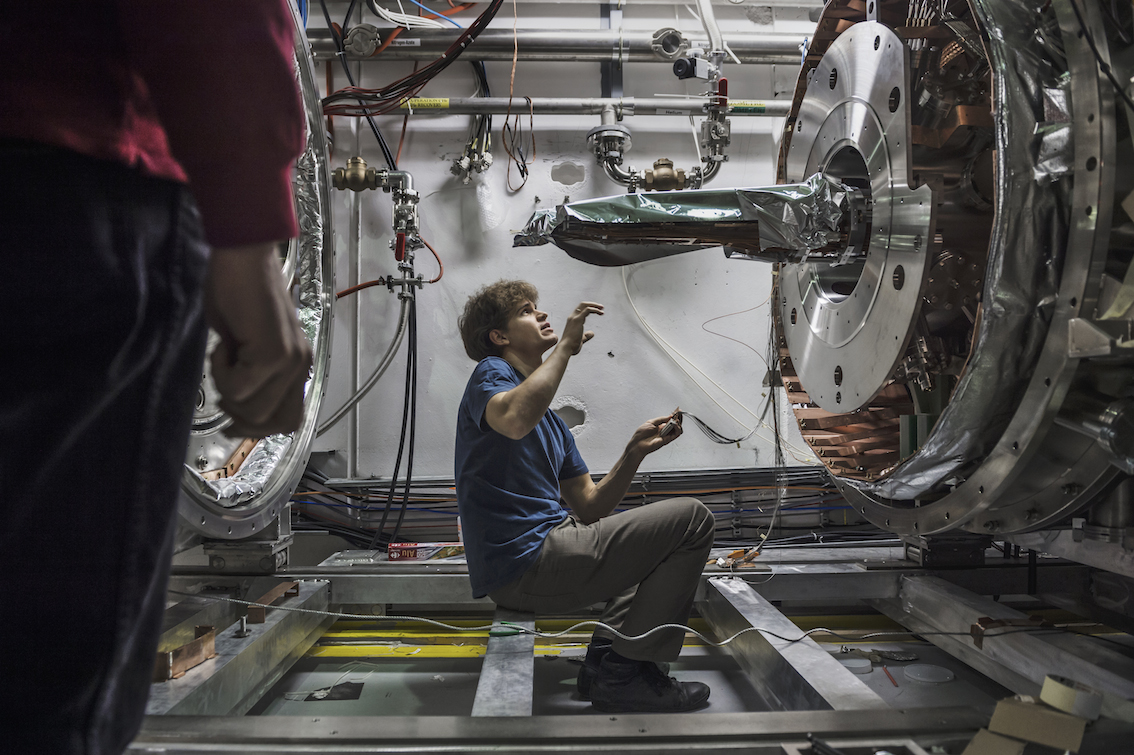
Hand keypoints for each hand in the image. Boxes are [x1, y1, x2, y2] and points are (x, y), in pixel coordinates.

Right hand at [204, 242, 311, 436]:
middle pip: (275, 423)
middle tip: (222, 386)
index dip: (258, 428)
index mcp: (298, 366)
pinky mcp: (274, 353)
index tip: (231, 417)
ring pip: (254, 409)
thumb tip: (238, 406)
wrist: (243, 257)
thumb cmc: (238, 292)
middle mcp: (301, 367)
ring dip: (227, 389)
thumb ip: (253, 375)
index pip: (289, 420)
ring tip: (225, 355)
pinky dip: (220, 372)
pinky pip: (239, 387)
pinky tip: (224, 344)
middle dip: (240, 417)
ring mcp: (291, 361)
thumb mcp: (247, 345)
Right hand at [560, 301, 602, 354]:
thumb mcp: (581, 340)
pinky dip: (595, 309)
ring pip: (585, 305)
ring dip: (595, 305)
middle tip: (601, 307)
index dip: (589, 308)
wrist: (566, 348)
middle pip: (582, 304)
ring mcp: (574, 317)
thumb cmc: (571, 346)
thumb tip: (592, 333)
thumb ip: (586, 336)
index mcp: (572, 320)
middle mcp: (572, 317)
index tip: (598, 311)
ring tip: (602, 308)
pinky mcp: (578, 320)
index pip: (580, 309)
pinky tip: (600, 312)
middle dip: (593, 304)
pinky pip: (588, 310)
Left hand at [626, 411, 682, 457]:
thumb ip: (661, 419)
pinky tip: (675, 424)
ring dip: (679, 423)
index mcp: (660, 426)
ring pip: (677, 429)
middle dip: (678, 417)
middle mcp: (664, 430)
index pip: (670, 420)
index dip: (674, 415)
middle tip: (679, 412)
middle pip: (675, 424)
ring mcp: (666, 435)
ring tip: (677, 419)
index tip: (677, 410)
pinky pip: (675, 434)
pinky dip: (677, 429)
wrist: (638, 444)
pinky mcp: (667, 440)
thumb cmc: (641, 434)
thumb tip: (670, 416)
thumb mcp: (651, 422)